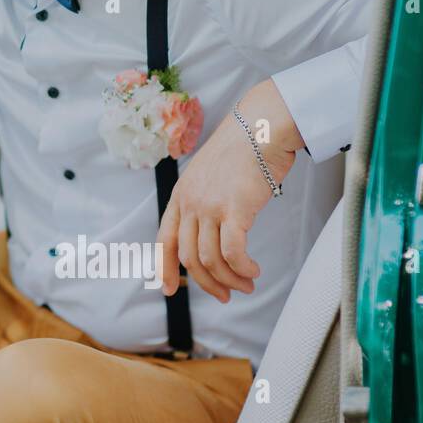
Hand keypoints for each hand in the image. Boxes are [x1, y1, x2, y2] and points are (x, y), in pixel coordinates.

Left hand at [157, 78, 302, 302]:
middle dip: (206, 283)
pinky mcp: (234, 208)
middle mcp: (190, 202)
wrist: (259, 127)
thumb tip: (211, 228)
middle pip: (187, 256)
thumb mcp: (209, 175)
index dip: (164, 268)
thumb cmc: (242, 151)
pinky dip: (242, 268)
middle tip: (226, 295)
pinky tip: (253, 271)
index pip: (163, 239)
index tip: (170, 290)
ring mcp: (209, 205)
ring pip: (209, 259)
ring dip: (229, 279)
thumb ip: (204, 199)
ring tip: (246, 284)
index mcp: (180, 195)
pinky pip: (232, 252)